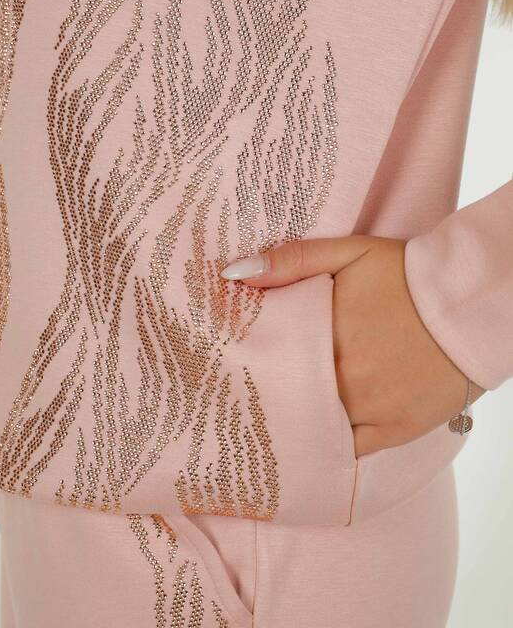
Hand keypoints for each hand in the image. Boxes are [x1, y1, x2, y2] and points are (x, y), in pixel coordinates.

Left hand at [221, 235, 485, 457]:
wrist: (469, 303)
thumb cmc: (407, 274)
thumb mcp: (350, 252)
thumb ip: (293, 260)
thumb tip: (236, 274)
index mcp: (325, 336)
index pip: (272, 359)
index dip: (253, 363)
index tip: (233, 364)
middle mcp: (344, 379)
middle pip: (291, 395)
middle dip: (268, 394)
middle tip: (246, 395)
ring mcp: (371, 409)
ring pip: (316, 426)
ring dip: (296, 421)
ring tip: (273, 419)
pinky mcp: (397, 429)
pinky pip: (351, 450)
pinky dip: (331, 446)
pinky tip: (314, 440)